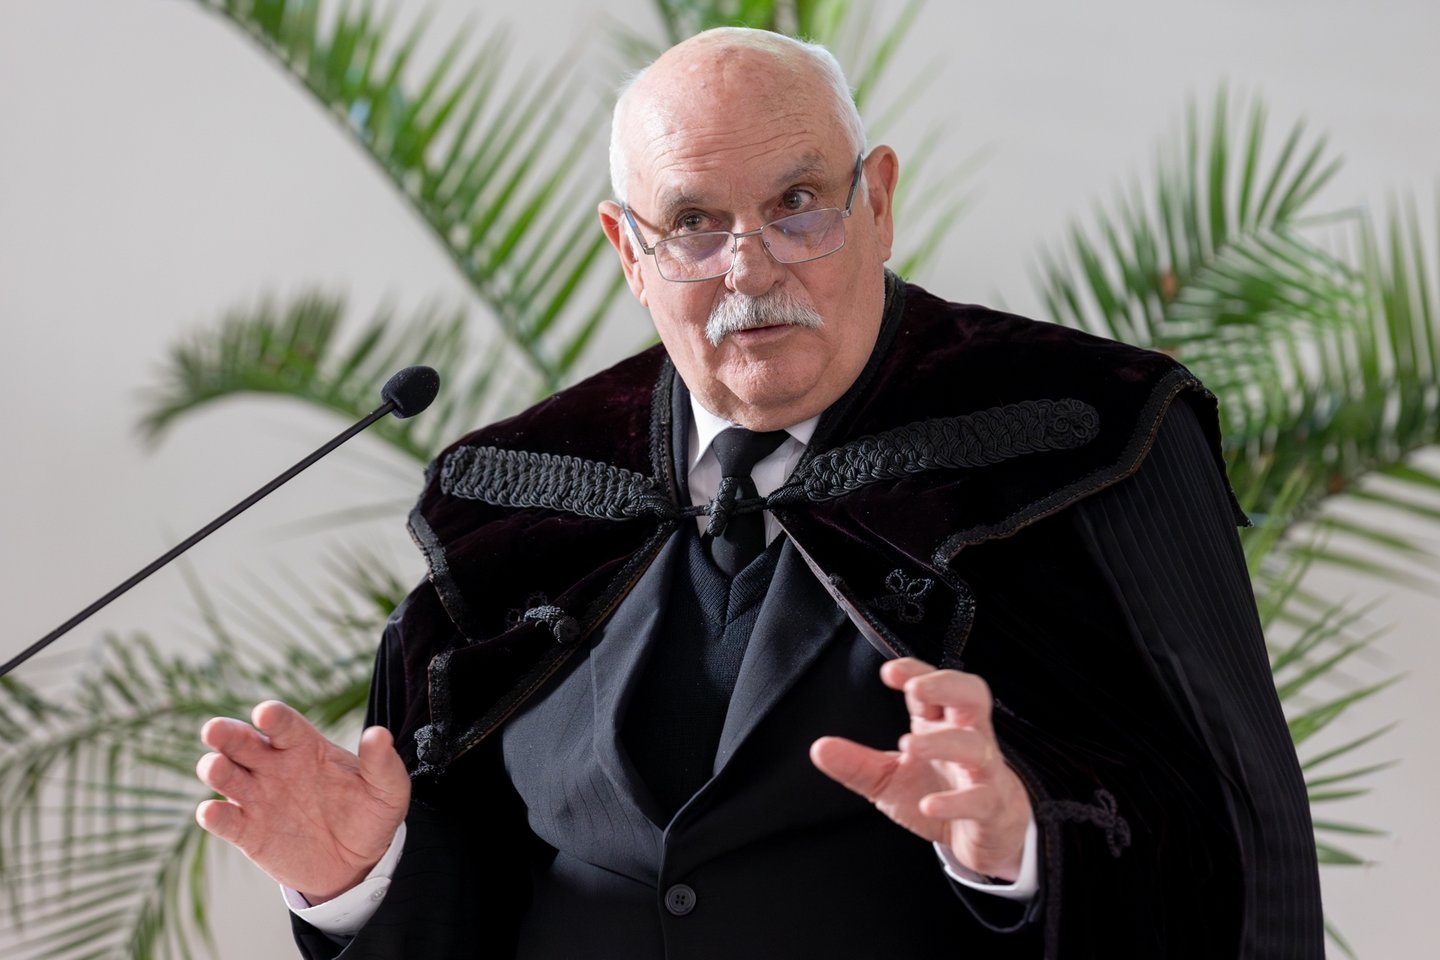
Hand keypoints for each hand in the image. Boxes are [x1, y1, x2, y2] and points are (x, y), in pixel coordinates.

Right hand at [195, 701, 409, 903]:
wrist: (356, 864)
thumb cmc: (369, 816)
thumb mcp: (387, 790)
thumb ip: (382, 763)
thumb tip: (379, 734)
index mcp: (306, 747)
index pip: (285, 725)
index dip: (273, 717)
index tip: (265, 713)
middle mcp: (275, 766)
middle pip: (243, 742)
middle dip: (227, 733)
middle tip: (215, 730)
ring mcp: (258, 798)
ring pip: (225, 775)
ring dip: (215, 768)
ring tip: (215, 767)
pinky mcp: (248, 832)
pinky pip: (224, 820)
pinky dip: (214, 814)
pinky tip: (213, 811)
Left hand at [810, 658, 1030, 879]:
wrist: (985, 835)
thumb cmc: (939, 792)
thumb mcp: (890, 778)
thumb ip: (857, 763)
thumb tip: (818, 748)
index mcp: (940, 724)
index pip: (935, 686)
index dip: (916, 672)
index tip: (889, 671)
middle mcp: (967, 738)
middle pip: (972, 696)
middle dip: (946, 686)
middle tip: (916, 688)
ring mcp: (983, 772)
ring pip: (975, 745)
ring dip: (943, 742)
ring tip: (910, 745)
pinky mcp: (991, 808)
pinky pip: (980, 799)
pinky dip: (955, 803)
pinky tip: (928, 805)